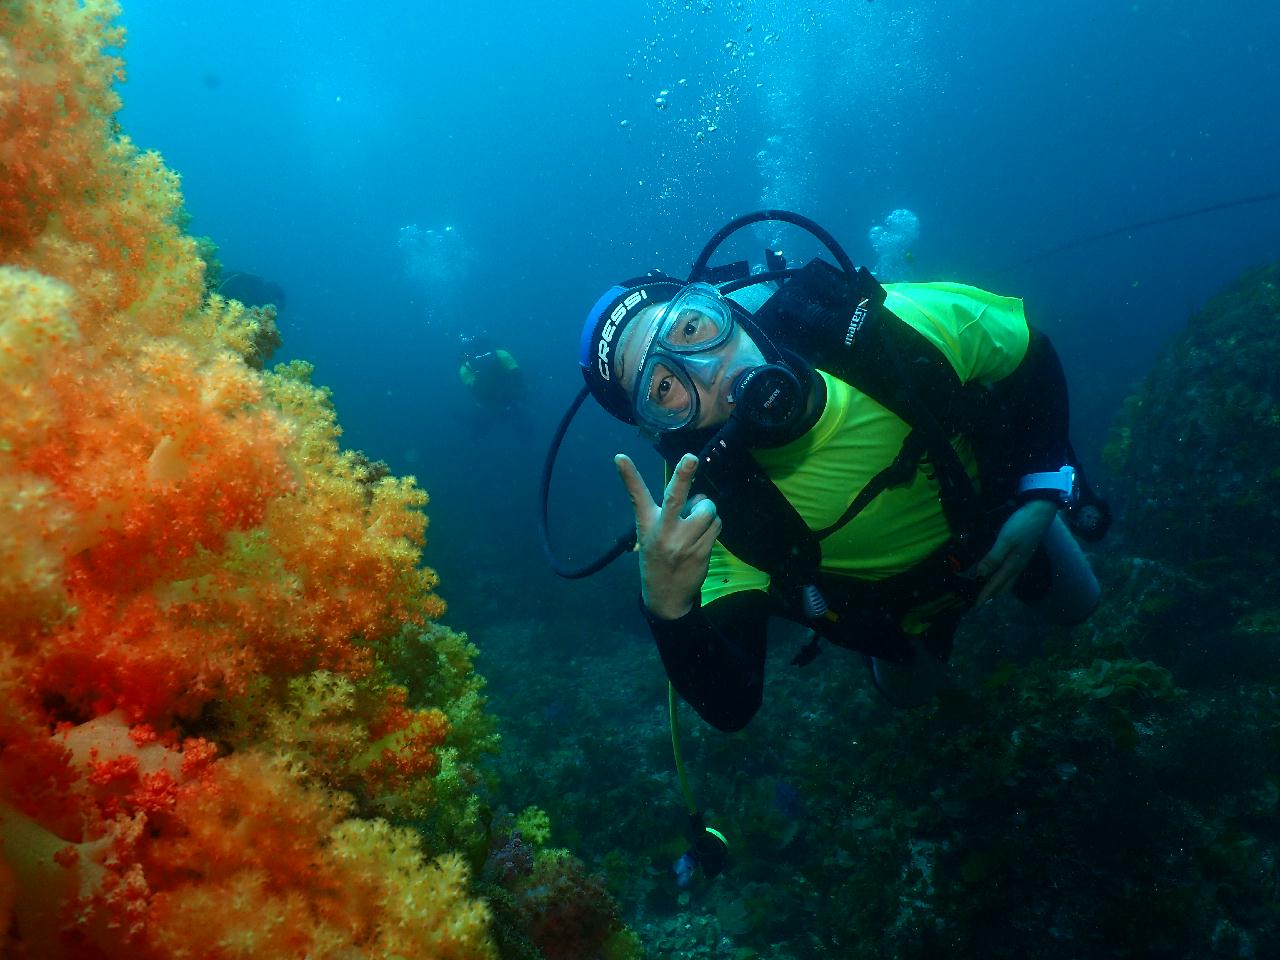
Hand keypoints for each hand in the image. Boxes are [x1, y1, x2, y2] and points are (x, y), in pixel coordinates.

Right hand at [614, 452, 722, 619]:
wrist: (666, 597)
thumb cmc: (658, 558)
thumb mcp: (650, 536)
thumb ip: (671, 513)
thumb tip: (699, 494)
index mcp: (647, 524)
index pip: (636, 496)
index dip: (628, 475)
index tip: (620, 457)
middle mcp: (664, 531)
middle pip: (675, 497)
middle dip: (684, 475)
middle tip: (691, 458)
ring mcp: (683, 542)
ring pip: (706, 509)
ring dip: (707, 510)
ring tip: (699, 519)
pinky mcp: (701, 552)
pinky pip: (716, 525)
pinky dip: (714, 524)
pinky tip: (705, 534)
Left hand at [967, 500, 1058, 605]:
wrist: (1040, 510)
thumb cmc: (1022, 525)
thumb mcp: (1006, 540)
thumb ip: (993, 558)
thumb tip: (980, 575)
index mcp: (1013, 565)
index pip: (996, 584)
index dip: (985, 595)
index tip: (975, 606)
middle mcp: (1018, 565)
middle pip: (1004, 586)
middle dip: (992, 594)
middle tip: (978, 600)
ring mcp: (1022, 559)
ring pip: (1008, 579)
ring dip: (997, 586)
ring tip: (985, 589)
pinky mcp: (1022, 553)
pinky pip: (1011, 571)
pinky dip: (1002, 576)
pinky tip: (998, 573)